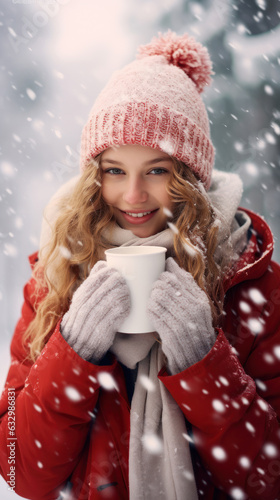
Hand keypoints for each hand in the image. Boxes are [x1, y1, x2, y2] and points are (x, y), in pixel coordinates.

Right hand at [61, 261, 129, 361]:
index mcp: (81, 295)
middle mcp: (87, 304)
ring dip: (125, 294)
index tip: (117, 272)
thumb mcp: (82, 298)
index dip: (110, 272)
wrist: (76, 342)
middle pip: (110, 285)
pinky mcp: (104, 328)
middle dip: (121, 282)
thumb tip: (103, 264)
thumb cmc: (83, 316)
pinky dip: (125, 308)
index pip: (98, 276)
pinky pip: (119, 313)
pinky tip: (127, 307)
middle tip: (126, 283)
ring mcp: (95, 316)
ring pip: (116, 298)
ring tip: (127, 294)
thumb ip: (92, 282)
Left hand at [147, 257, 215, 372]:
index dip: (168, 271)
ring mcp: (181, 319)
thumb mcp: (198, 304)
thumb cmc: (194, 325)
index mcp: (199, 299)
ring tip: (153, 299)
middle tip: (156, 287)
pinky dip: (150, 308)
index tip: (163, 270)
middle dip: (158, 282)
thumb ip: (187, 285)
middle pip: (167, 283)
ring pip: (158, 295)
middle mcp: (192, 307)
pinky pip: (154, 311)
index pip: (181, 277)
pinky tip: (151, 310)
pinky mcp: (169, 330)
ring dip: (152, 295)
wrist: (196, 354)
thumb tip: (170, 262)